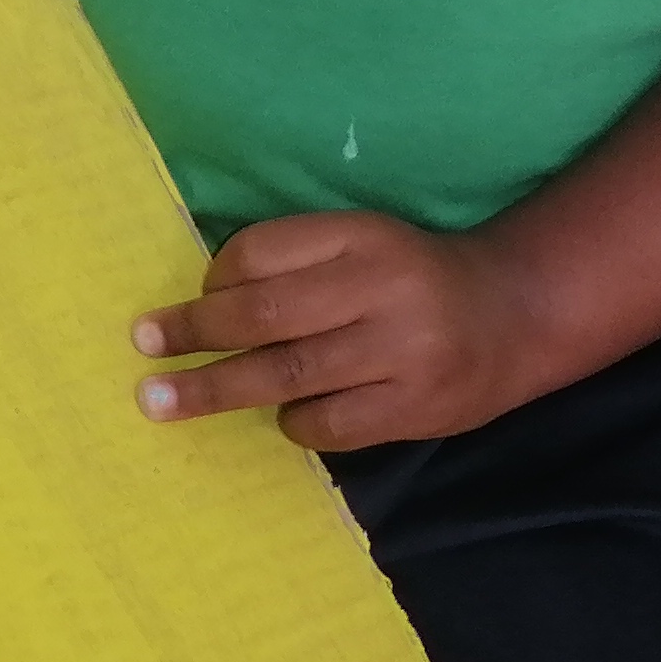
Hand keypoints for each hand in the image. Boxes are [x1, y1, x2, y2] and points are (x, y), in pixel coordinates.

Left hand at [131, 210, 549, 452]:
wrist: (516, 316)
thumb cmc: (413, 279)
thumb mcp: (361, 244)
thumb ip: (294, 263)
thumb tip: (206, 298)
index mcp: (361, 237)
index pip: (263, 253)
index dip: (215, 280)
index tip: (192, 301)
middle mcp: (381, 289)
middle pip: (265, 316)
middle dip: (194, 334)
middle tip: (143, 350)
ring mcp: (401, 354)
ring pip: (288, 376)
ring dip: (217, 389)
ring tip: (161, 402)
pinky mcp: (415, 408)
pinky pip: (327, 424)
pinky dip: (293, 421)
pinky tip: (286, 413)